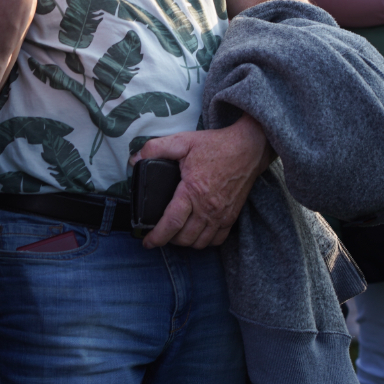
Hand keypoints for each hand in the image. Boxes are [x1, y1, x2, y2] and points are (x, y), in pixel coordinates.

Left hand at [130, 114, 273, 248]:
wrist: (248, 148)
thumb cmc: (215, 145)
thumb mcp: (183, 141)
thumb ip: (156, 148)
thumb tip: (134, 159)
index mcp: (193, 190)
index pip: (172, 222)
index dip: (157, 236)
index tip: (147, 242)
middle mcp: (208, 207)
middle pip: (184, 237)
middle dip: (169, 240)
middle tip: (160, 234)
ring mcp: (222, 214)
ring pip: (200, 242)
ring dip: (186, 242)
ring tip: (176, 234)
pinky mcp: (232, 216)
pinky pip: (217, 240)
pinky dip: (205, 242)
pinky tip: (196, 233)